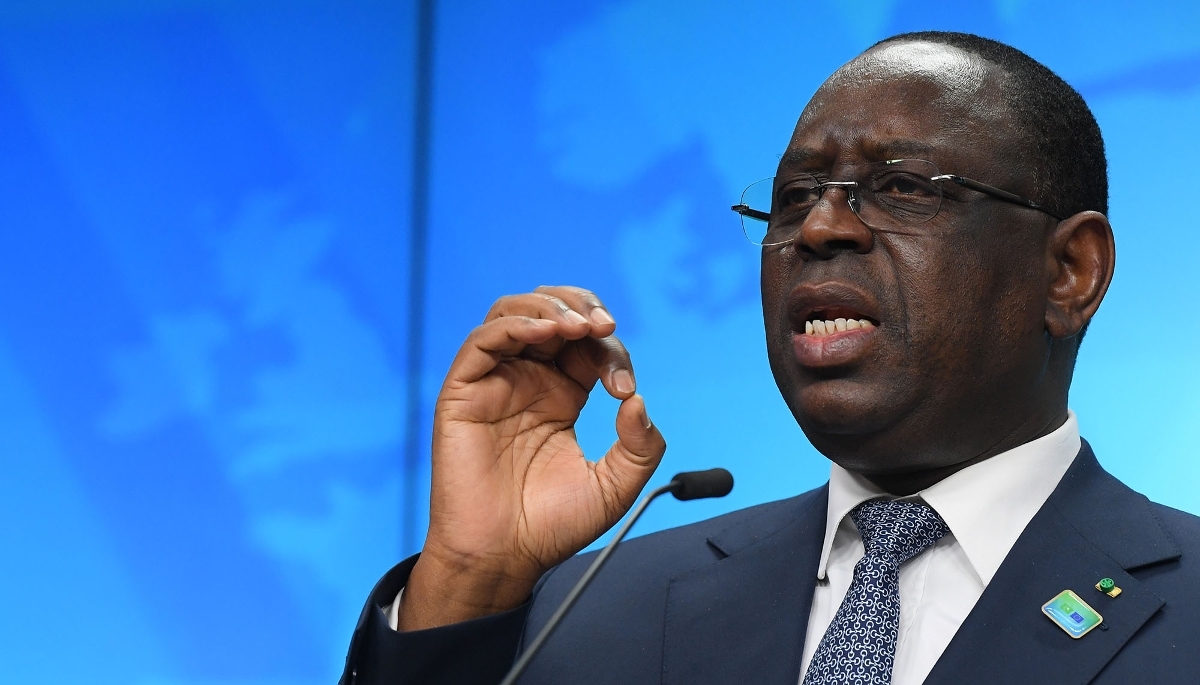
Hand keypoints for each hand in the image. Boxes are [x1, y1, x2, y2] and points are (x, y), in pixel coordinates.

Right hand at [398, 286, 666, 629]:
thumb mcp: (615, 486)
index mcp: (562, 395)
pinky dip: (516, 323)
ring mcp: (495, 382)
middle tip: (605, 328)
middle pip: (553, 312)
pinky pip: (484, 340)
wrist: (505, 557)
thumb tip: (639, 400)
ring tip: (578, 325)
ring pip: (515, 313)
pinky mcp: (464, 390)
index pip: (589, 346)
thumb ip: (640, 446)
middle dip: (584, 307)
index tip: (624, 388)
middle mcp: (528, 380)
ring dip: (551, 306)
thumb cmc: (552, 526)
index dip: (612, 351)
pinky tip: (546, 331)